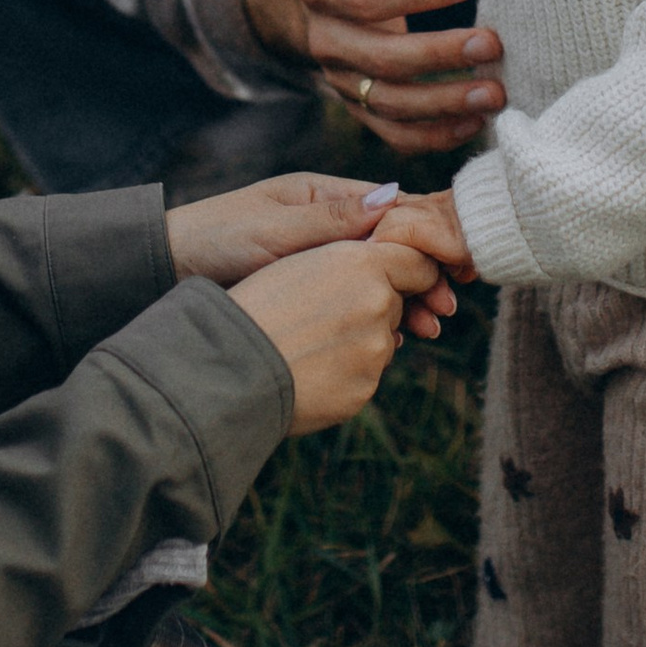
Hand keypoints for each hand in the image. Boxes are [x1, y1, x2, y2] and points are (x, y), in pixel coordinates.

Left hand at [168, 168, 459, 339]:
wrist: (165, 273)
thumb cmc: (213, 239)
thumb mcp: (272, 228)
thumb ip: (329, 219)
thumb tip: (389, 198)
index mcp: (323, 197)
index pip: (392, 206)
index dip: (428, 231)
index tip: (456, 259)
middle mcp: (329, 225)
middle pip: (394, 245)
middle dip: (425, 273)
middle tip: (448, 305)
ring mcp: (322, 258)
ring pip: (380, 276)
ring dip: (409, 298)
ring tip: (431, 327)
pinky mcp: (312, 289)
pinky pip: (358, 299)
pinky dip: (381, 315)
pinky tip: (397, 338)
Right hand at [230, 233, 446, 432]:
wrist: (226, 366)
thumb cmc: (254, 303)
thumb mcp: (302, 260)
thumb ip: (356, 257)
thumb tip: (393, 264)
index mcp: (363, 264)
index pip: (418, 262)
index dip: (407, 266)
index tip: (395, 272)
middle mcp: (378, 306)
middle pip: (396, 302)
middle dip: (373, 303)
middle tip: (325, 310)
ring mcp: (374, 353)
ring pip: (381, 339)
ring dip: (358, 338)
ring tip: (307, 340)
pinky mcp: (364, 390)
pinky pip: (365, 374)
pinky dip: (344, 371)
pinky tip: (307, 368)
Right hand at [244, 0, 501, 154]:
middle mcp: (324, 40)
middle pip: (379, 58)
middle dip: (438, 55)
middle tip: (493, 44)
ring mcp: (340, 80)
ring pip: (389, 104)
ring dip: (443, 103)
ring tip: (495, 93)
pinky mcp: (362, 107)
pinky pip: (395, 134)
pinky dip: (434, 137)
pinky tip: (476, 123)